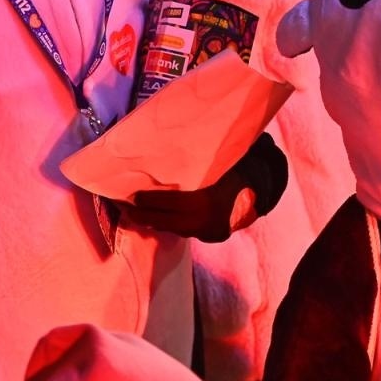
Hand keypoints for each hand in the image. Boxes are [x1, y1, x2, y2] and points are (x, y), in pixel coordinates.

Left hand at [111, 133, 287, 241]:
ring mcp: (206, 232)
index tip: (131, 196)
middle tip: (124, 209)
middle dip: (143, 216)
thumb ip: (190, 161)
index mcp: (204, 200)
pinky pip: (182, 232)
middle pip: (165, 221)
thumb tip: (158, 143)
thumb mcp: (212, 163)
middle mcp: (203, 219)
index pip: (168, 203)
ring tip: (134, 215)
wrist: (256, 191)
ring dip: (152, 222)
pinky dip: (167, 225)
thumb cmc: (229, 171)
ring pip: (172, 229)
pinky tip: (153, 220)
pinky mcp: (208, 237)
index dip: (147, 201)